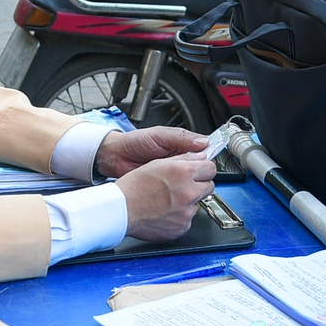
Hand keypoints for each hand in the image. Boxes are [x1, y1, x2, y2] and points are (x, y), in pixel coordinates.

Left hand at [94, 126, 208, 178]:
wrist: (116, 157)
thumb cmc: (135, 142)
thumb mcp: (160, 135)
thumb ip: (182, 138)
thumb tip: (204, 142)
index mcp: (182, 145)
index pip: (203, 151)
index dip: (207, 157)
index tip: (208, 162)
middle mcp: (179, 160)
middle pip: (199, 168)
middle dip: (198, 172)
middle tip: (193, 173)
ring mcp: (173, 175)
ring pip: (189, 181)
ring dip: (187, 182)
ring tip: (182, 181)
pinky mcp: (166, 186)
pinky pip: (177, 189)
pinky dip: (178, 190)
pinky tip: (175, 189)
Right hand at [116, 153, 216, 240]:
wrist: (122, 210)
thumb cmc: (134, 187)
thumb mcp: (158, 163)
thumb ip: (184, 159)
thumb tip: (200, 157)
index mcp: (184, 173)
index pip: (211, 168)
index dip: (204, 169)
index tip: (199, 171)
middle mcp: (188, 193)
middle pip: (209, 186)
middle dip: (199, 185)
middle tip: (183, 186)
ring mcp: (186, 212)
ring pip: (198, 204)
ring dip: (188, 202)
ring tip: (168, 200)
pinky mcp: (182, 227)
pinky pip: (188, 220)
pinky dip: (180, 217)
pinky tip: (165, 212)